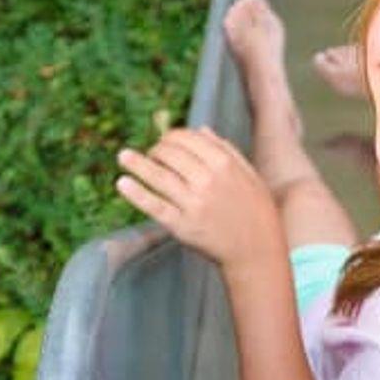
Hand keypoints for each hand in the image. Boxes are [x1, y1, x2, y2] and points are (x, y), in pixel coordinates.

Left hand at [115, 128, 282, 270]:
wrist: (256, 250)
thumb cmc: (255, 210)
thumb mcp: (249, 174)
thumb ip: (226, 149)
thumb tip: (201, 129)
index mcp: (224, 163)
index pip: (187, 139)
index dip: (171, 137)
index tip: (164, 142)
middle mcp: (207, 180)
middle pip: (170, 154)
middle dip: (157, 150)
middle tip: (152, 155)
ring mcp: (193, 203)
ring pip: (159, 177)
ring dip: (137, 164)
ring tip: (123, 156)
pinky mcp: (182, 226)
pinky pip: (155, 206)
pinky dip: (136, 194)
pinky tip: (123, 183)